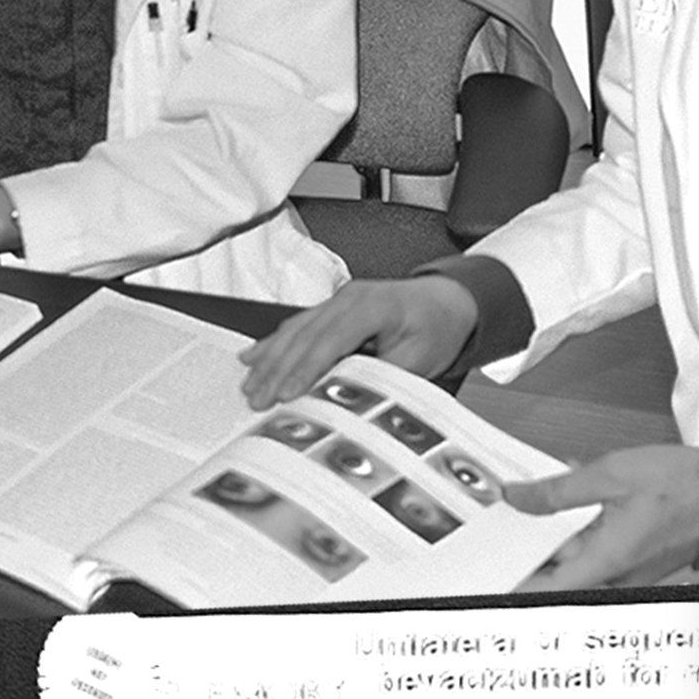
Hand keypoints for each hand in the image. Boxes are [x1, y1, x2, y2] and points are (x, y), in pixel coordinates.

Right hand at [240, 276, 481, 408]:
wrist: (448, 301)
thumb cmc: (438, 326)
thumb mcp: (421, 357)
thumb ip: (384, 375)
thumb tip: (348, 399)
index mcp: (374, 305)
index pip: (332, 338)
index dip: (307, 368)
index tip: (287, 393)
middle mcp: (350, 298)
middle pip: (305, 335)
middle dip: (278, 370)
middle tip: (257, 400)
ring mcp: (339, 300)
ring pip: (295, 330)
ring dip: (270, 360)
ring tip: (250, 387)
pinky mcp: (333, 308)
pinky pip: (297, 326)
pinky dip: (274, 344)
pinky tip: (253, 359)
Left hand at [511, 445, 698, 589]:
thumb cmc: (686, 488)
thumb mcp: (610, 475)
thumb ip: (558, 491)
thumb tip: (520, 498)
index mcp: (604, 561)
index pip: (544, 589)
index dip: (514, 583)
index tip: (493, 573)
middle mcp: (616, 575)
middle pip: (558, 573)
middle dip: (535, 549)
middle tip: (513, 527)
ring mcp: (628, 570)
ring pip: (579, 561)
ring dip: (562, 538)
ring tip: (547, 508)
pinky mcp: (638, 560)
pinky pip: (600, 552)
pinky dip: (586, 532)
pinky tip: (586, 503)